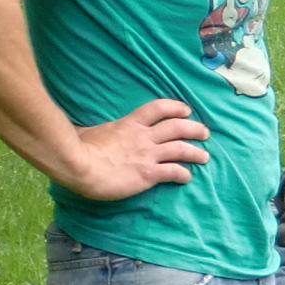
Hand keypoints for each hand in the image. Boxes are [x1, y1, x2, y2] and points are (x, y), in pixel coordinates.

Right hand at [60, 98, 208, 199]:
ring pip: (181, 149)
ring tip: (205, 156)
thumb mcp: (88, 131)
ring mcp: (148, 154)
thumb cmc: (80, 148)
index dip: (175, 107)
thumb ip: (93, 130)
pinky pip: (173, 171)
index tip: (186, 110)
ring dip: (196, 152)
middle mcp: (143, 136)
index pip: (158, 108)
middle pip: (177, 127)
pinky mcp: (149, 173)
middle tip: (205, 132)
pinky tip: (187, 177)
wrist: (80, 166)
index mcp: (130, 123)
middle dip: (194, 128)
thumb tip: (81, 130)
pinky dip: (183, 174)